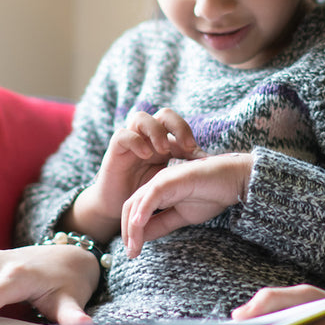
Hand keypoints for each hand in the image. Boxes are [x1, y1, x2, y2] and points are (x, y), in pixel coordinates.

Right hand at [69, 108, 202, 239]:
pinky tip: (146, 155)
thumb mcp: (169, 180)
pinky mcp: (114, 150)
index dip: (190, 136)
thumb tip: (209, 161)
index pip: (178, 125)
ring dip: (155, 131)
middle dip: (177, 126)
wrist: (120, 209)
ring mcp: (130, 141)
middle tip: (187, 145)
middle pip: (163, 115)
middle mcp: (147, 137)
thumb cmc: (147, 194)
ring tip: (164, 150)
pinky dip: (135, 141)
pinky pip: (122, 135)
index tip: (201, 157)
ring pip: (141, 118)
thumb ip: (184, 168)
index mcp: (163, 141)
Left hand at [119, 152, 251, 256]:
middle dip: (127, 232)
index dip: (131, 231)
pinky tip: (138, 227)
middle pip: (130, 207)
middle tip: (132, 253)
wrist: (234, 179)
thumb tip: (143, 237)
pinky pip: (150, 197)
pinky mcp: (170, 179)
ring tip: (134, 248)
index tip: (133, 251)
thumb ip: (163, 224)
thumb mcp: (182, 216)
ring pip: (136, 204)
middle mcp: (156, 184)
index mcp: (158, 191)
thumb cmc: (212, 194)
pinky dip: (142, 212)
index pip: (135, 211)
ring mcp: (162, 180)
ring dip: (132, 228)